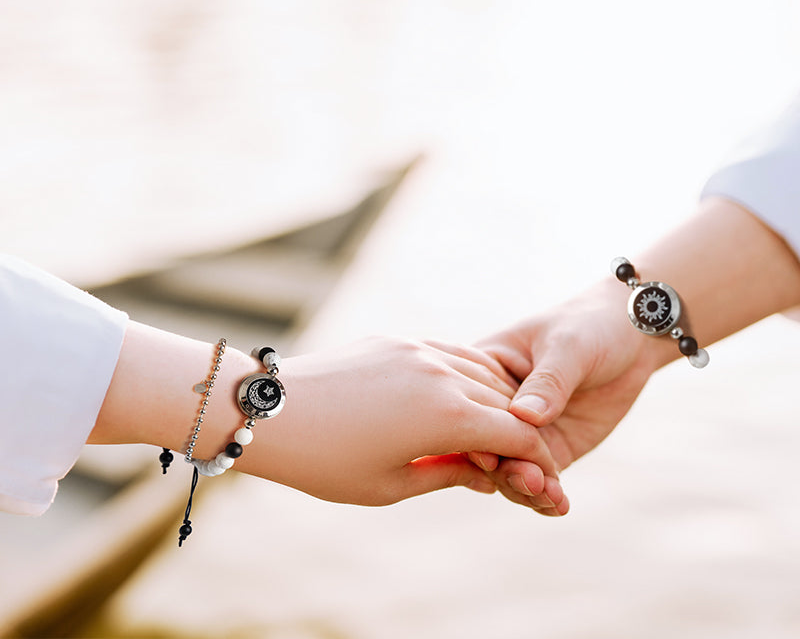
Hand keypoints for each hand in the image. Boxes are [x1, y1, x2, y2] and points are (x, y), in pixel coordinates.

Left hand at [236, 336, 566, 510]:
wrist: (272, 412)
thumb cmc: (326, 462)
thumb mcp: (391, 485)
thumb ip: (449, 473)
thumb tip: (486, 475)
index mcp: (445, 416)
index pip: (515, 434)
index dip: (536, 458)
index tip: (545, 476)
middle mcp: (441, 374)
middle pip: (504, 402)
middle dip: (520, 431)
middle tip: (524, 457)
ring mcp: (419, 350)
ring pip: (481, 371)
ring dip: (498, 399)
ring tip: (497, 428)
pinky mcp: (398, 340)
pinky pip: (450, 352)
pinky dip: (469, 374)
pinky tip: (467, 392)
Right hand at [472, 278, 658, 498]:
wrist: (631, 337)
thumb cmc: (589, 326)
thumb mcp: (567, 345)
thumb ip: (548, 381)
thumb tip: (524, 415)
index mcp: (486, 369)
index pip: (471, 404)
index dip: (476, 432)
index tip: (488, 455)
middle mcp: (498, 404)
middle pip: (486, 443)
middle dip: (503, 468)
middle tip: (529, 481)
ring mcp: (524, 430)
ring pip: (510, 468)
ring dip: (525, 487)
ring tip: (549, 497)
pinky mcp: (552, 448)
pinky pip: (541, 477)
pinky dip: (546, 495)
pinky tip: (558, 506)